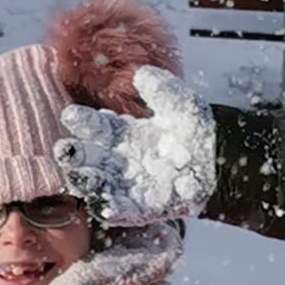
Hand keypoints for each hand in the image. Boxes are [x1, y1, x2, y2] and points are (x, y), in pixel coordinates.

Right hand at [56, 65, 215, 226]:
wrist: (220, 162)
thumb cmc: (196, 130)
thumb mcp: (179, 104)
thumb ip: (160, 89)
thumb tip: (141, 74)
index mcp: (123, 132)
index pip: (96, 125)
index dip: (83, 121)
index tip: (71, 115)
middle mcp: (120, 159)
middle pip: (88, 157)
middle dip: (73, 154)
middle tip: (64, 149)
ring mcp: (128, 185)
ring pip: (98, 185)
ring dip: (86, 181)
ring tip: (79, 175)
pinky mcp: (141, 208)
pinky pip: (121, 211)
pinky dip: (110, 209)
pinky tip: (102, 205)